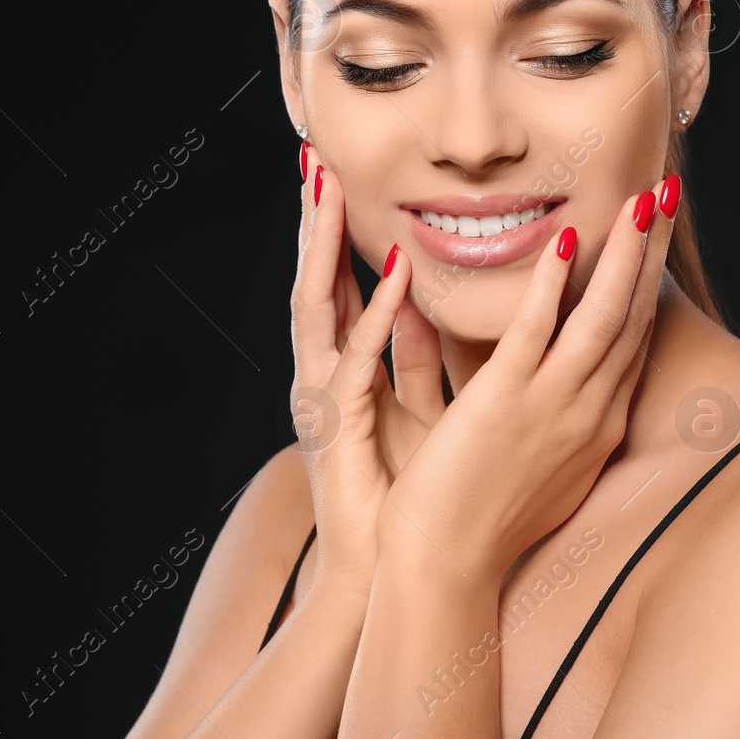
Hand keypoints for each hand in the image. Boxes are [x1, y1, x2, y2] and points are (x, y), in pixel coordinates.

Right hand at [289, 146, 444, 594]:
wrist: (385, 579)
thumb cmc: (404, 499)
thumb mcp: (415, 409)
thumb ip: (416, 357)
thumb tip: (427, 302)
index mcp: (343, 373)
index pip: (335, 286)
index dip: (331, 231)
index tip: (336, 175)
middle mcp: (323, 379)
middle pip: (314, 284)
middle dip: (312, 222)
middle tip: (314, 159)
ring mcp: (323, 402)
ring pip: (317, 310)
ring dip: (324, 248)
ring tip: (329, 190)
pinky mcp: (339, 431)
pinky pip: (356, 362)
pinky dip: (375, 316)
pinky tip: (391, 273)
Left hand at [377, 174, 678, 581]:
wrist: (447, 566)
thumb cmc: (481, 522)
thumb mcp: (541, 466)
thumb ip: (554, 418)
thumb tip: (557, 383)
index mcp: (597, 426)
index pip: (634, 340)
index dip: (650, 283)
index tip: (658, 236)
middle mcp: (590, 413)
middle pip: (635, 319)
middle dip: (655, 254)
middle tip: (670, 195)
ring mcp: (553, 406)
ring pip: (604, 316)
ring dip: (627, 253)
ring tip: (644, 198)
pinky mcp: (506, 403)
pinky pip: (538, 331)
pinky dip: (555, 284)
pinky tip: (566, 240)